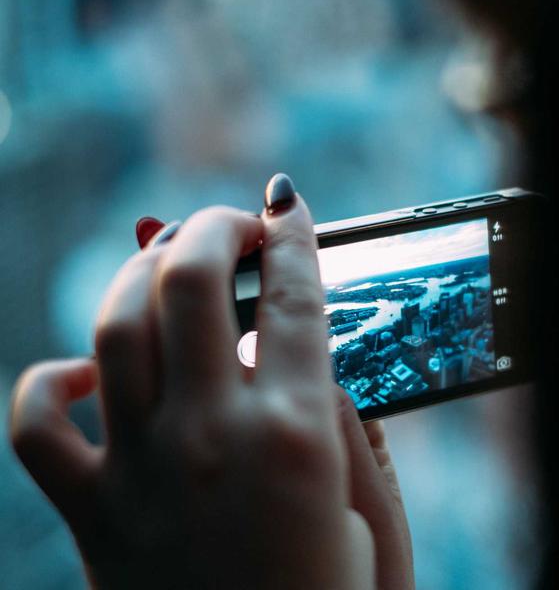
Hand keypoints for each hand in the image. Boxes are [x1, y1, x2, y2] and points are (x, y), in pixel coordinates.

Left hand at [9, 175, 412, 588]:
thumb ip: (335, 416)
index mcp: (297, 436)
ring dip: (140, 274)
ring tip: (166, 264)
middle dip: (212, 228)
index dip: (294, 235)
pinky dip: (51, 382)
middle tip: (230, 226)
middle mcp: (214, 438)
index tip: (286, 204)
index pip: (295, 298)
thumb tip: (299, 347)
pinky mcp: (93, 515)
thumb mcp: (362, 505)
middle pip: (192, 282)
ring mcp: (144, 472)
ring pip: (114, 328)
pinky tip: (87, 373)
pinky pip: (36, 426)